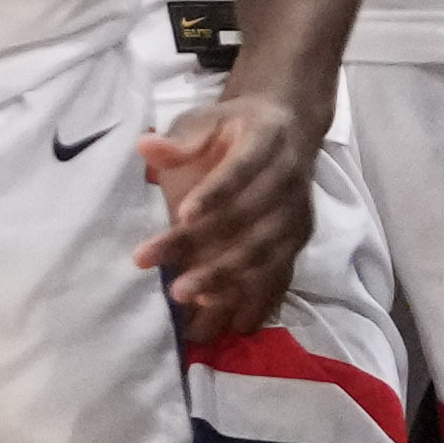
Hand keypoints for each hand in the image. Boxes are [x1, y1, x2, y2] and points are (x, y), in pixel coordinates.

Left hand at [139, 93, 317, 347]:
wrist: (286, 129)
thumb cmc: (232, 127)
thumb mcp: (205, 120)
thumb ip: (180, 139)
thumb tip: (146, 146)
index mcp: (267, 142)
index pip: (243, 168)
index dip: (217, 192)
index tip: (183, 214)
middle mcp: (289, 182)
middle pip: (251, 222)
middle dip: (212, 254)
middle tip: (173, 284)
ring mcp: (296, 216)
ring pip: (266, 254)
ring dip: (229, 281)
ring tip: (190, 301)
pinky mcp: (297, 242)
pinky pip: (281, 275)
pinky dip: (259, 299)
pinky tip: (233, 322)